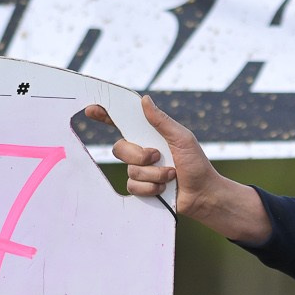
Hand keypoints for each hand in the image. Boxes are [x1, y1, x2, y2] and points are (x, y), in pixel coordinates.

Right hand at [82, 95, 270, 243]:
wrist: (203, 194)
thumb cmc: (196, 164)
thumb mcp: (182, 138)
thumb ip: (162, 121)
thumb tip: (145, 100)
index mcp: (149, 136)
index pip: (123, 123)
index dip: (105, 116)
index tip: (92, 109)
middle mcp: (141, 152)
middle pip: (119, 148)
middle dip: (139, 155)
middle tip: (158, 157)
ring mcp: (140, 171)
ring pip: (129, 170)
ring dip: (153, 174)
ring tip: (171, 176)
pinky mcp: (141, 189)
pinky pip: (133, 186)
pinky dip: (151, 187)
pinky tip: (164, 189)